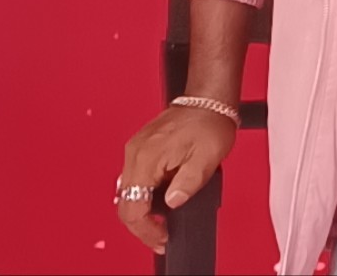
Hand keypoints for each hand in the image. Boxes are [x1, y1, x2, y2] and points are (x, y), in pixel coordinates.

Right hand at [116, 106, 236, 253]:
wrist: (209, 99)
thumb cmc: (210, 121)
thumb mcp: (206, 158)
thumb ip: (188, 184)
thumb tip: (173, 203)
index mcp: (148, 156)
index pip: (133, 207)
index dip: (146, 229)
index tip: (161, 237)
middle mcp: (136, 151)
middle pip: (126, 203)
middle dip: (143, 225)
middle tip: (162, 235)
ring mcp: (136, 147)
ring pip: (128, 192)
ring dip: (143, 210)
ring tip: (163, 220)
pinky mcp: (141, 146)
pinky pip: (135, 178)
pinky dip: (144, 194)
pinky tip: (160, 199)